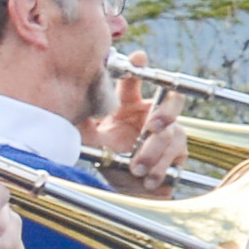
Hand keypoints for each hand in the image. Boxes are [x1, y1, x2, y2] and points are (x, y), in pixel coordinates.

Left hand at [89, 69, 191, 193]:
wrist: (128, 192)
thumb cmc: (110, 162)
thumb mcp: (91, 142)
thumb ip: (82, 122)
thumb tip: (69, 104)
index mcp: (130, 106)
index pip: (135, 81)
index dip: (139, 67)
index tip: (139, 57)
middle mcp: (151, 114)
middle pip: (172, 98)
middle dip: (165, 111)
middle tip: (152, 126)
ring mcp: (169, 132)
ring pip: (169, 132)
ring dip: (152, 152)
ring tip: (136, 169)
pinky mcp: (179, 151)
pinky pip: (175, 152)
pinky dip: (160, 166)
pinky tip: (148, 178)